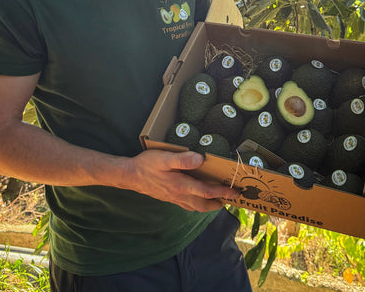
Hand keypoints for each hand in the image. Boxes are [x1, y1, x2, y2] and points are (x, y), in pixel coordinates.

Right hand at [124, 149, 239, 212]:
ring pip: (196, 207)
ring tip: (218, 199)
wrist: (130, 176)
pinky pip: (187, 205)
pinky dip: (198, 204)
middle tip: (231, 198)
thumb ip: (183, 160)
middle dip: (219, 203)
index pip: (207, 192)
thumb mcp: (164, 158)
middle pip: (204, 205)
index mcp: (181, 185)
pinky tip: (197, 198)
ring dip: (209, 205)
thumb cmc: (147, 164)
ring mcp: (174, 198)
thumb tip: (201, 160)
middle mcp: (179, 195)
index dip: (222, 192)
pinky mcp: (169, 198)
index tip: (235, 192)